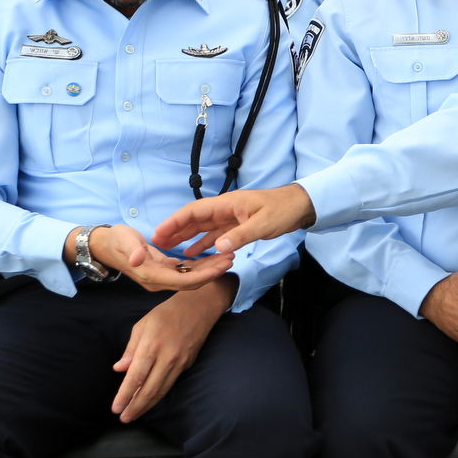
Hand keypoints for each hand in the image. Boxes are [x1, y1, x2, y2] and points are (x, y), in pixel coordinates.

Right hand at [65, 224, 234, 290]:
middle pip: (191, 282)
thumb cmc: (116, 240)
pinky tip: (213, 258)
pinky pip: (186, 272)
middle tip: (232, 258)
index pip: (183, 280)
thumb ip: (132, 249)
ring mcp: (162, 278)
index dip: (204, 275)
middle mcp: (159, 281)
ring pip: (191, 278)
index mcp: (151, 274)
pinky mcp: (164, 271)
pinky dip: (201, 267)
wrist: (107, 246)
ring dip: (210, 270)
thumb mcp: (123, 240)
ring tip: (228, 257)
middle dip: (212, 273)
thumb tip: (139, 258)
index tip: (222, 265)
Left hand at [111, 277, 236, 421]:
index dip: (125, 395)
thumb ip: (131, 348)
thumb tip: (119, 368)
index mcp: (152, 345)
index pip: (136, 377)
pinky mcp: (188, 364)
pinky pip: (171, 383)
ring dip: (147, 405)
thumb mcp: (143, 324)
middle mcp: (167, 357)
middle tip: (124, 418)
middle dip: (135, 406)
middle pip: (150, 389)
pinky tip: (151, 400)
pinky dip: (159, 395)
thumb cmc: (167, 313)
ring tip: (134, 414)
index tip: (116, 408)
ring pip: (162, 390)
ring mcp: (180, 362)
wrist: (200, 307)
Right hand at [151, 185, 315, 255]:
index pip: (193, 211)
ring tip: (170, 250)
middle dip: (175, 230)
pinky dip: (205, 244)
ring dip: (187, 238)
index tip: (158, 233)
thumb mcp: (262, 224)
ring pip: (203, 228)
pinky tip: (195, 254)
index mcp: (226, 204)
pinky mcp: (238, 226)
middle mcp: (224, 209)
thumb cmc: (283, 211)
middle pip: (194, 219)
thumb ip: (240, 236)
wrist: (300, 207)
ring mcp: (230, 218)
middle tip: (157, 244)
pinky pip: (216, 235)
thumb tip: (218, 248)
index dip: (174, 221)